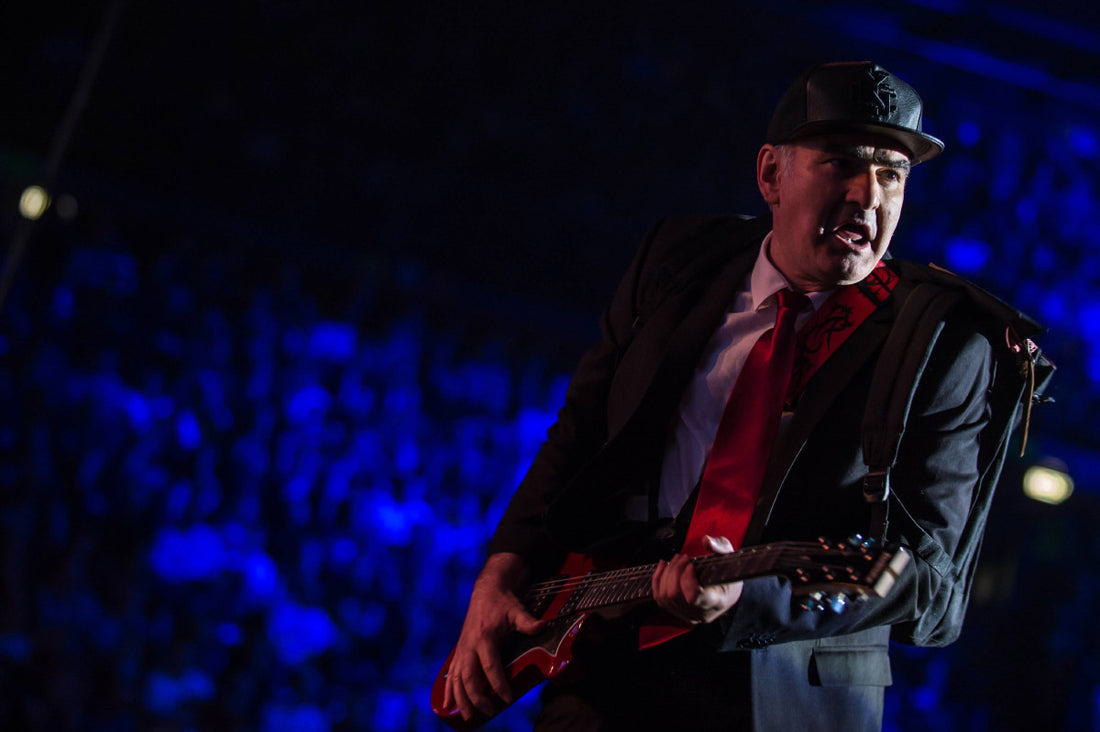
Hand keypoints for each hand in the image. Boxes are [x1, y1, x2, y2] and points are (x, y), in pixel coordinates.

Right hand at [443, 553, 545, 720]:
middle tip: (490, 711)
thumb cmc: (504, 603)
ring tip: (469, 717)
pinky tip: (447, 705)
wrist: (486, 591)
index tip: (507, 698)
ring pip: (456, 678)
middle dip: (478, 697)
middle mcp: (470, 645)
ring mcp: (462, 649)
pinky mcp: (459, 650)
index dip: (498, 684)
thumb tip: (544, 626)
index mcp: (484, 637)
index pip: (490, 666)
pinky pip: (451, 673)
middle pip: (469, 676)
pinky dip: (448, 690)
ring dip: (461, 699)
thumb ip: (529, 622)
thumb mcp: (517, 611)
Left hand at [652, 535, 742, 624]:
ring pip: (664, 596)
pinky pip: (659, 597)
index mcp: (716, 601)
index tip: (691, 564)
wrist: (726, 591)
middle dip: (675, 570)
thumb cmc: (729, 574)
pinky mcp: (676, 611)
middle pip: (674, 594)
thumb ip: (720, 547)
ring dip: (667, 573)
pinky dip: (658, 579)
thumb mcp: (730, 558)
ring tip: (677, 559)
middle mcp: (700, 613)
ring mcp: (686, 614)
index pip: (693, 597)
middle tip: (684, 557)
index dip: (687, 578)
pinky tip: (664, 565)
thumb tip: (706, 541)